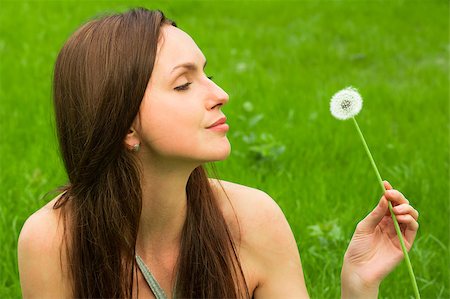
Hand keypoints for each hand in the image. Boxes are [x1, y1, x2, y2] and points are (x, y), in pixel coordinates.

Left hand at [341, 181, 418, 297]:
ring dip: (405, 208)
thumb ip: (376, 213)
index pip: (389, 203)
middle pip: (401, 206)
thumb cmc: (358, 247)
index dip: (389, 192)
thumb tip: (385, 197)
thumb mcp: (364, 226)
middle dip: (398, 198)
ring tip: (395, 210)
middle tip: (390, 195)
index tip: (385, 184)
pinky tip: (400, 217)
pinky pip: (413, 228)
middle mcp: (391, 225)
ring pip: (411, 215)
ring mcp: (399, 233)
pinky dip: (410, 219)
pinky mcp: (405, 243)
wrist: (359, 268)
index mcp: (380, 219)